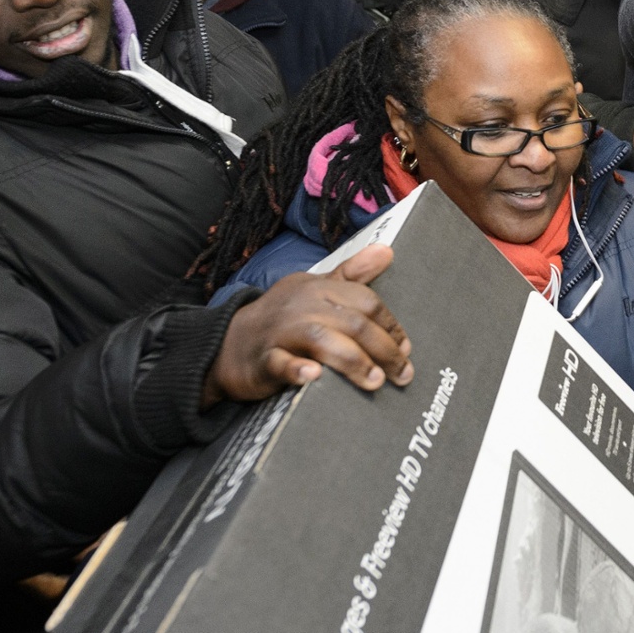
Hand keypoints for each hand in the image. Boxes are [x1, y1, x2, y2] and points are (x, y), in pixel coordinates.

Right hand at [204, 244, 413, 406]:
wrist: (228, 344)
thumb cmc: (283, 319)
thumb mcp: (316, 290)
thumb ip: (352, 274)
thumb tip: (386, 251)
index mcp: (318, 289)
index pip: (365, 301)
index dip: (390, 326)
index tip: (405, 349)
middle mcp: (303, 306)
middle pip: (353, 323)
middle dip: (383, 349)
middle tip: (402, 374)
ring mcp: (281, 333)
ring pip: (323, 341)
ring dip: (354, 362)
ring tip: (375, 381)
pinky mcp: (264, 360)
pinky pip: (281, 363)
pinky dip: (297, 370)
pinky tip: (314, 376)